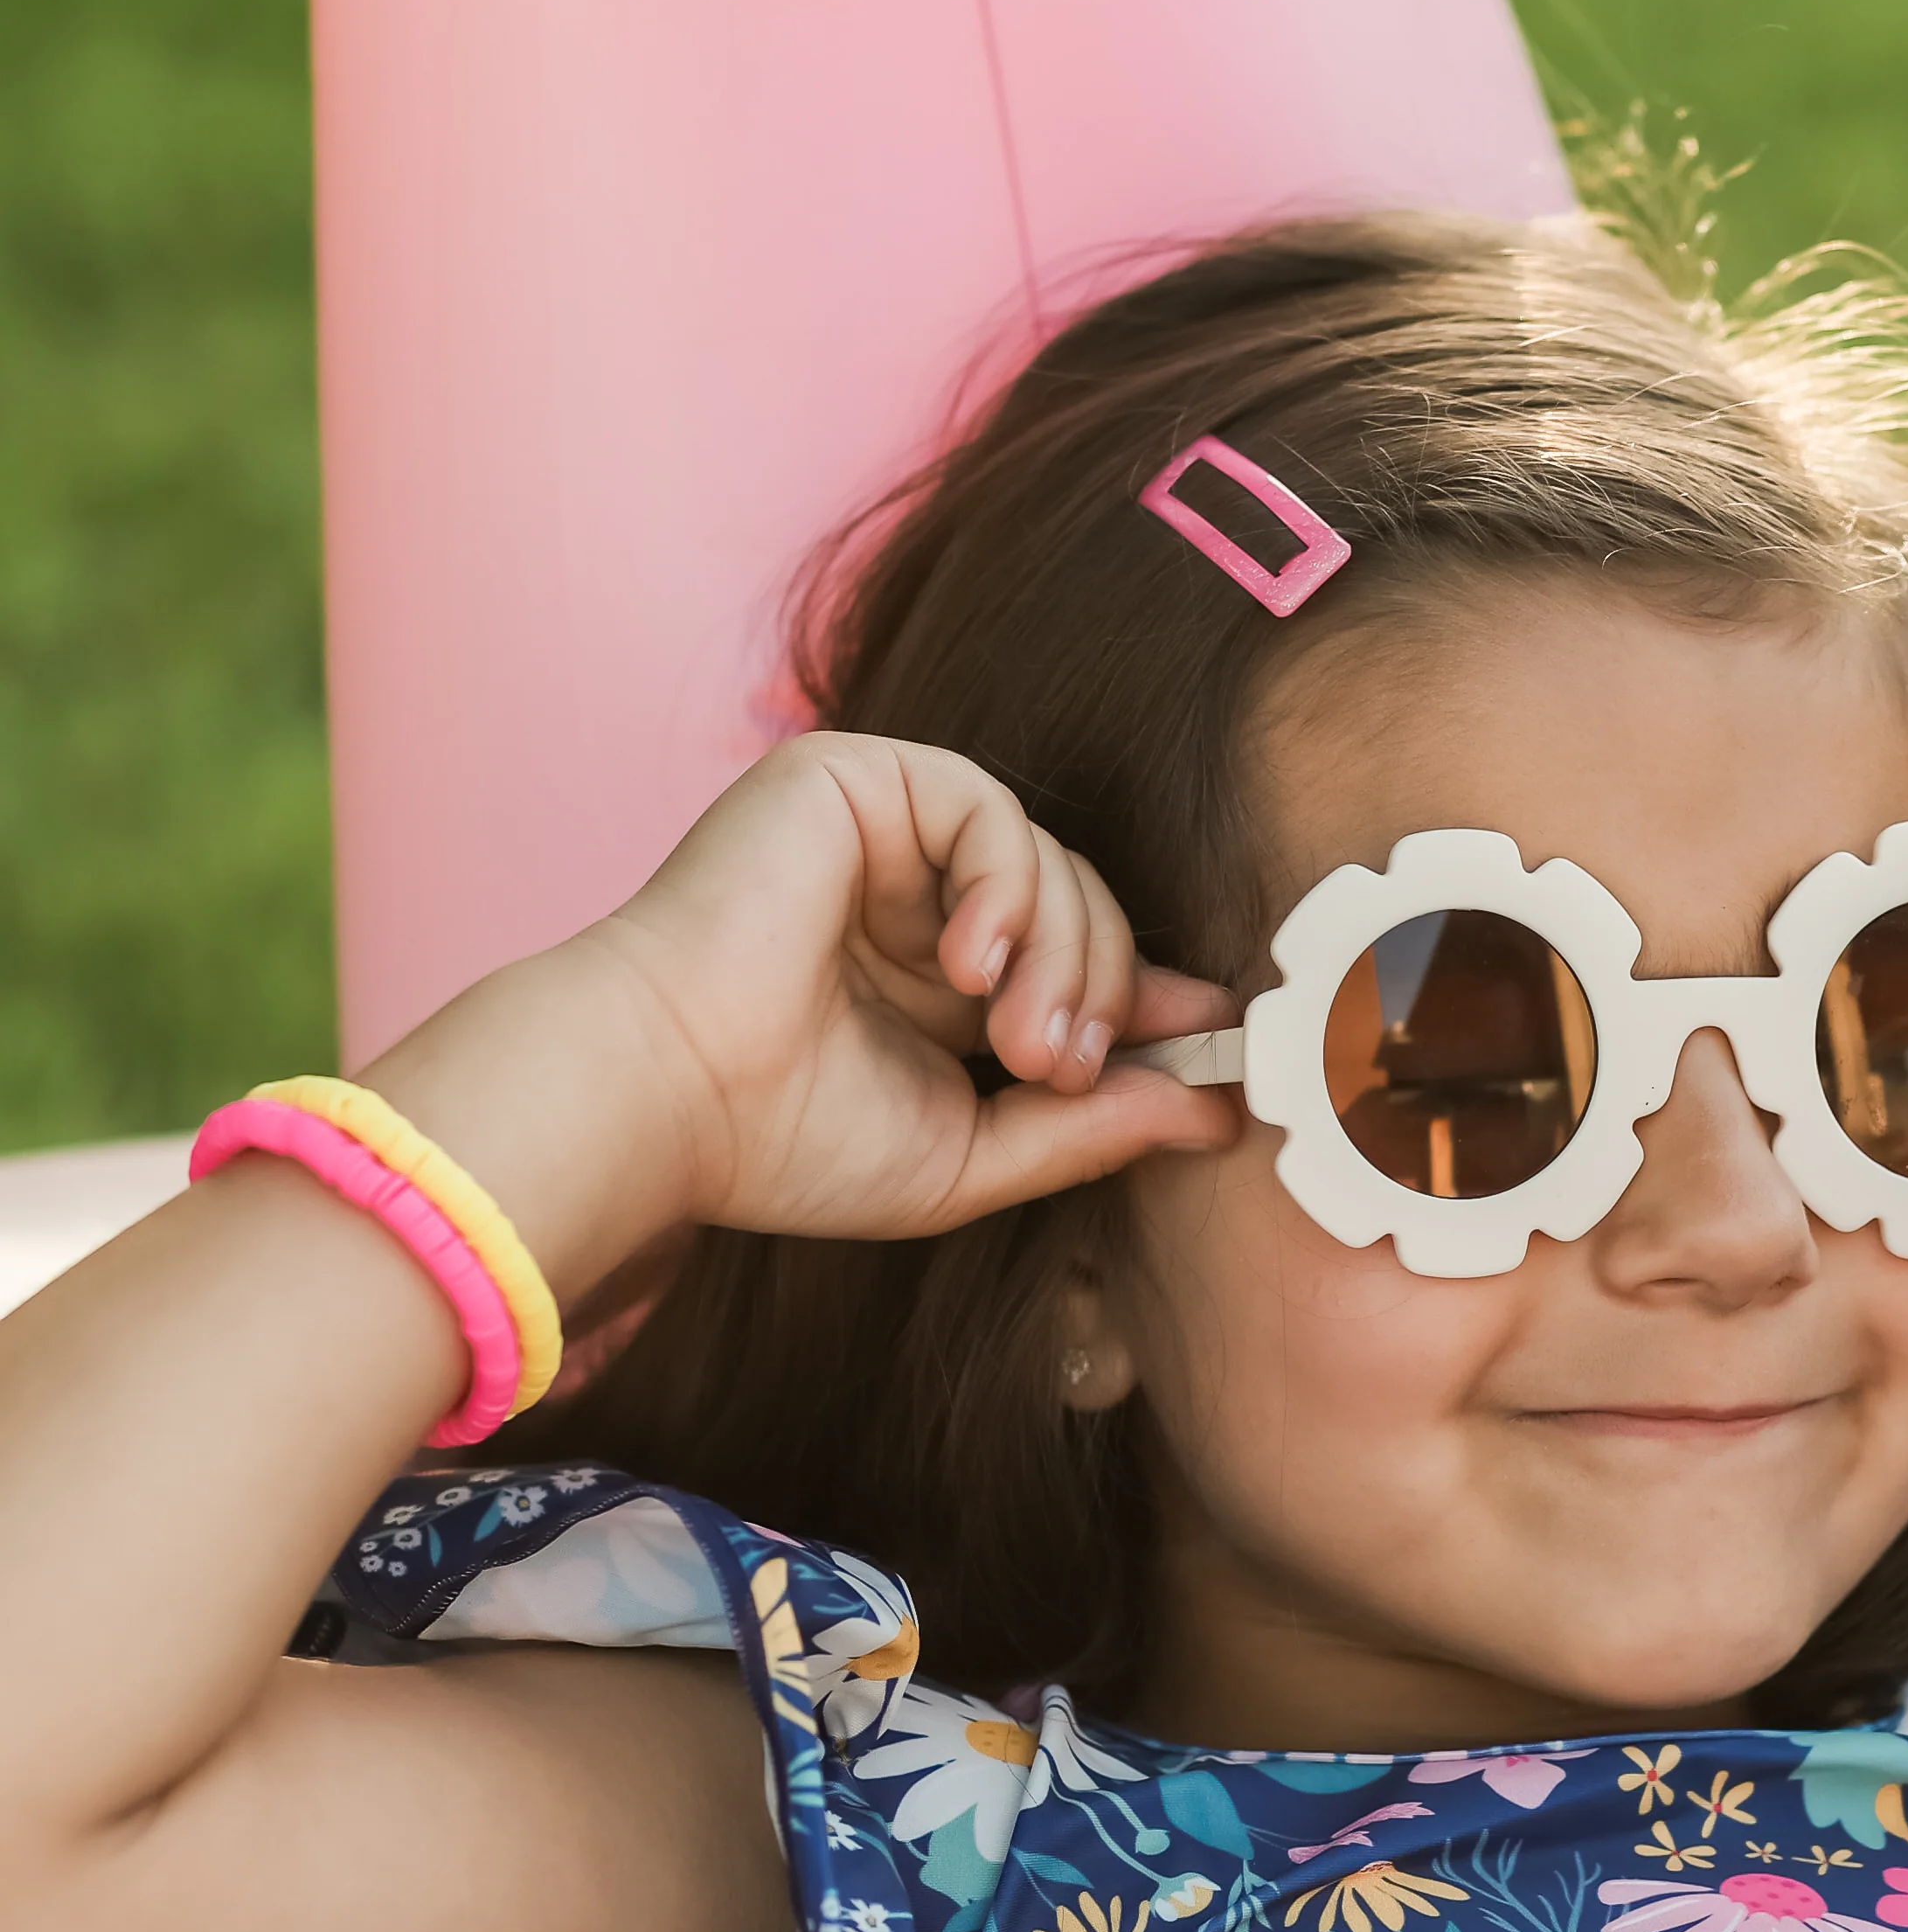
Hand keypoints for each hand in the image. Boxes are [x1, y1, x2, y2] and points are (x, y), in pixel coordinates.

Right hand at [375, 734, 1237, 1287]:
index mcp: (932, 981)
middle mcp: (912, 898)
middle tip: (1067, 1069)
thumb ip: (1091, 1129)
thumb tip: (1219, 1111)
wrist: (664, 1096)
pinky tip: (968, 965)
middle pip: (1083, 907)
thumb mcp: (972, 1154)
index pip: (1077, 958)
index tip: (1213, 1043)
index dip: (1152, 997)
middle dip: (1104, 991)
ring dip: (1064, 955)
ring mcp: (884, 834)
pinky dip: (1008, 887)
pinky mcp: (857, 777)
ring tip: (1018, 1040)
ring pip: (1053, 860)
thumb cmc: (784, 1139)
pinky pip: (992, 808)